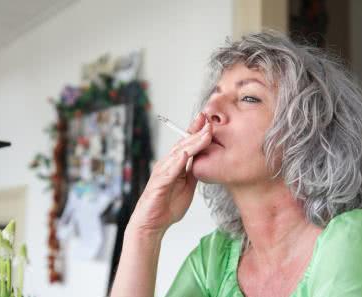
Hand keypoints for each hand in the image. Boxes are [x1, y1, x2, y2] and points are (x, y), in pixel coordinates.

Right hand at [128, 112, 212, 234]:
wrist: (152, 224)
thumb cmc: (166, 206)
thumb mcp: (187, 186)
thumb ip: (193, 172)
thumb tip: (206, 161)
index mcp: (174, 165)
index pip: (186, 144)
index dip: (196, 132)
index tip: (208, 121)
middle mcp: (166, 165)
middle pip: (182, 144)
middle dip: (196, 132)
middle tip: (209, 120)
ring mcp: (162, 174)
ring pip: (177, 154)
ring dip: (191, 143)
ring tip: (203, 133)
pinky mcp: (158, 185)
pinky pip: (168, 172)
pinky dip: (177, 163)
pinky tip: (185, 154)